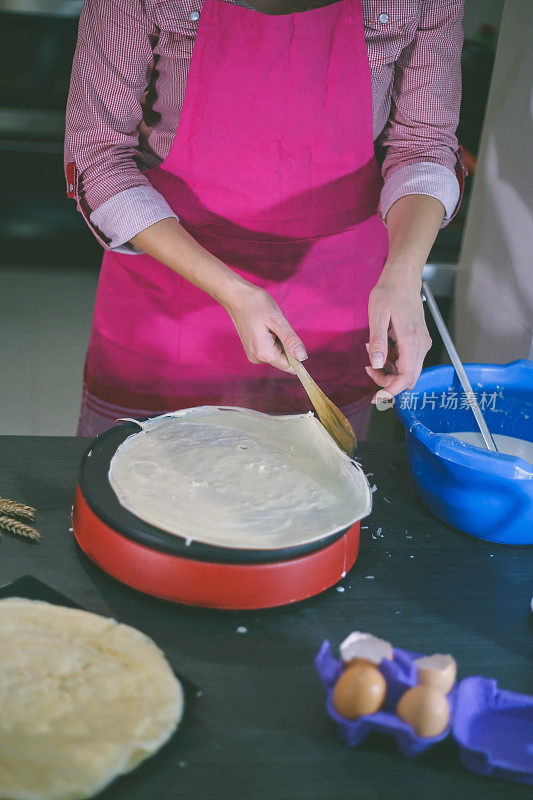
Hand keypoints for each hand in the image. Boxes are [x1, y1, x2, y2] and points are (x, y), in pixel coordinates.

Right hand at [223, 281, 307, 371]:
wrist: (236, 296)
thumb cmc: (256, 304)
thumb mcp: (277, 320)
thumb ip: (290, 340)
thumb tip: (303, 357)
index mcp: (264, 353)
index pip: (289, 366)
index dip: (297, 355)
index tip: (292, 337)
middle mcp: (257, 358)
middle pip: (283, 360)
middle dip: (286, 345)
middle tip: (277, 327)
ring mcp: (253, 354)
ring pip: (277, 354)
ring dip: (280, 341)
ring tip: (269, 325)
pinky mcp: (252, 349)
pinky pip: (270, 350)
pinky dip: (273, 340)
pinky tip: (265, 327)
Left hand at [365, 273, 431, 402]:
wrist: (403, 277)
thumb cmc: (389, 292)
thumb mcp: (377, 316)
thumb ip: (378, 342)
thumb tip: (377, 365)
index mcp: (411, 341)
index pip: (406, 378)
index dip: (391, 391)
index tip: (377, 397)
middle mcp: (420, 345)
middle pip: (408, 378)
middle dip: (387, 381)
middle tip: (368, 368)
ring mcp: (421, 343)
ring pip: (407, 370)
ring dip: (388, 369)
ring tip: (371, 351)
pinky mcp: (417, 340)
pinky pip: (406, 360)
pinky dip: (392, 360)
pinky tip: (380, 347)